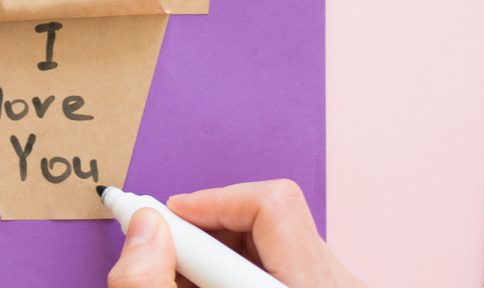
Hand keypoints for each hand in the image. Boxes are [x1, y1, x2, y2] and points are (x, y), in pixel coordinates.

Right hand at [107, 180, 366, 287]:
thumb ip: (154, 282)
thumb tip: (144, 225)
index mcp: (313, 285)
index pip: (270, 204)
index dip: (208, 203)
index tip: (163, 215)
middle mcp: (338, 282)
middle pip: (271, 216)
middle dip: (210, 227)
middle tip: (169, 247)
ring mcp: (339, 287)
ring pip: (276, 241)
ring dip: (221, 249)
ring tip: (188, 273)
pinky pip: (284, 261)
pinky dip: (238, 269)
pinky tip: (213, 285)